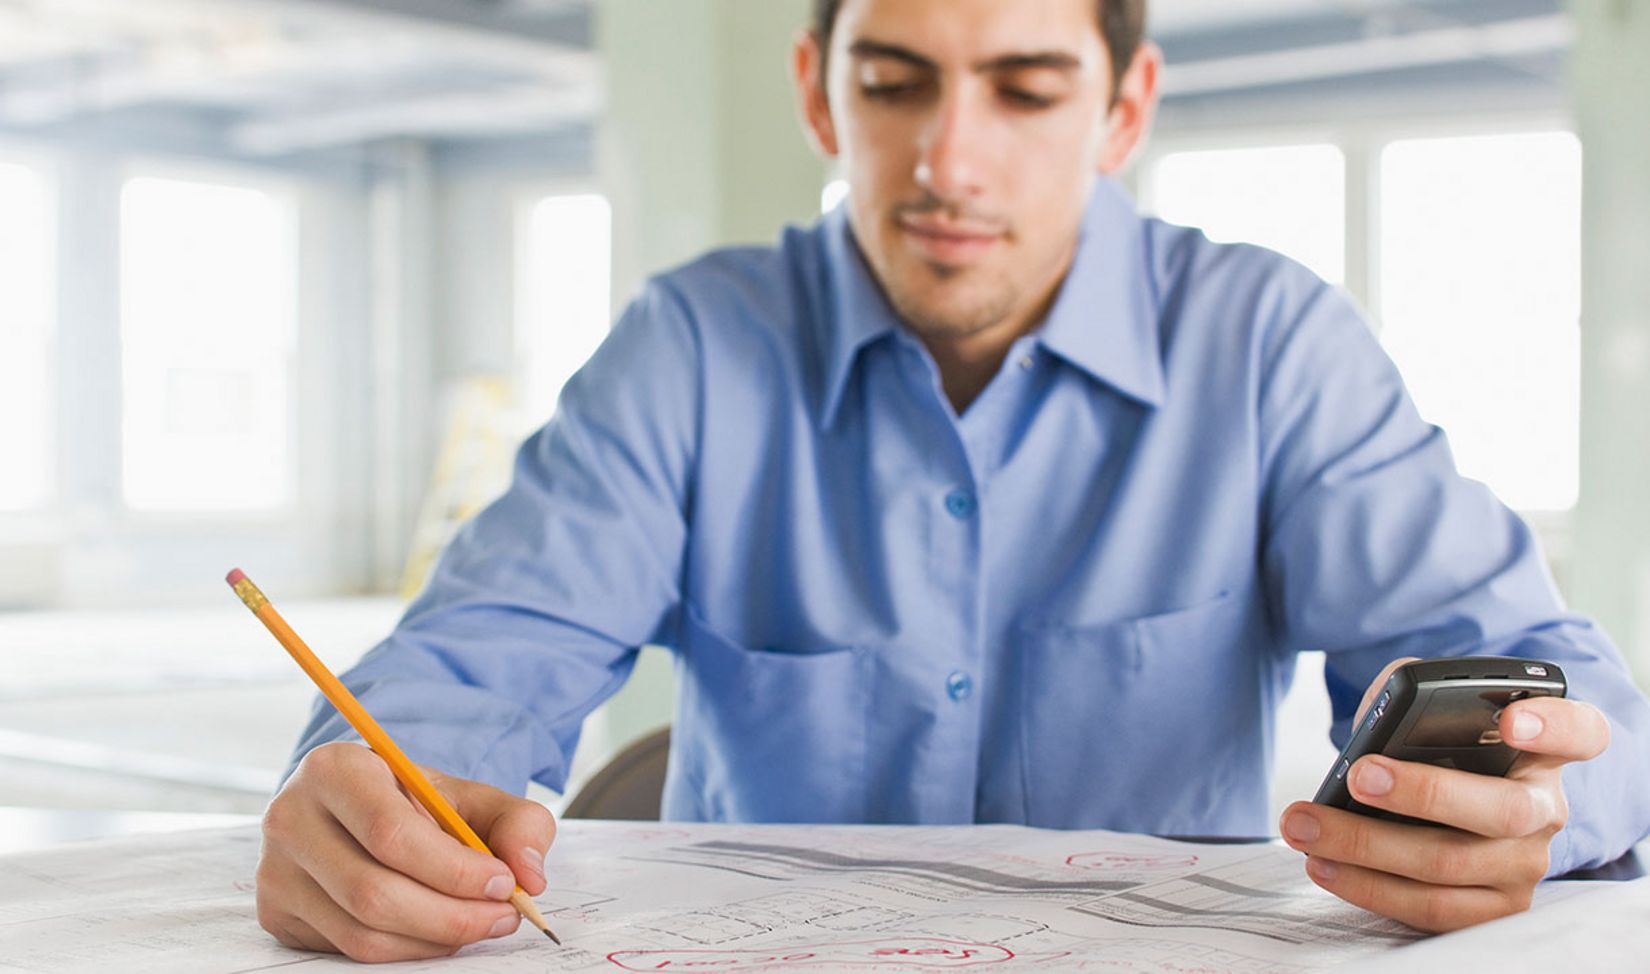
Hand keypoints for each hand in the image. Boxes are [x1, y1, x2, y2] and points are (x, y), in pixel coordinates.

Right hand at [256, 742, 556, 961]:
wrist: (364, 811)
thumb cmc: (421, 804)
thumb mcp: (473, 796)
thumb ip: (518, 823)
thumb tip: (530, 875)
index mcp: (334, 768)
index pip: (390, 833)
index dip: (453, 869)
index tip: (502, 882)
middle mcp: (290, 818)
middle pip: (373, 892)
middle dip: (452, 915)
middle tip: (503, 915)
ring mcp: (274, 871)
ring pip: (362, 932)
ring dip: (434, 939)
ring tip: (480, 923)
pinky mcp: (277, 914)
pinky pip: (349, 951)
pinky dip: (407, 950)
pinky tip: (438, 930)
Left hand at [1279, 657, 1609, 932]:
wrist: (1438, 807)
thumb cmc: (1430, 750)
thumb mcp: (1425, 713)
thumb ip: (1409, 699)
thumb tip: (1379, 715)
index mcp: (1541, 751)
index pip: (1579, 733)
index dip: (1552, 725)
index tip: (1511, 720)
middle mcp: (1543, 810)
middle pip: (1501, 809)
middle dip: (1424, 792)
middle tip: (1358, 775)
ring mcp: (1522, 866)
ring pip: (1450, 864)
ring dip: (1366, 845)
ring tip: (1304, 824)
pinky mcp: (1490, 909)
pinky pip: (1430, 908)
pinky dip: (1367, 886)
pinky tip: (1323, 863)